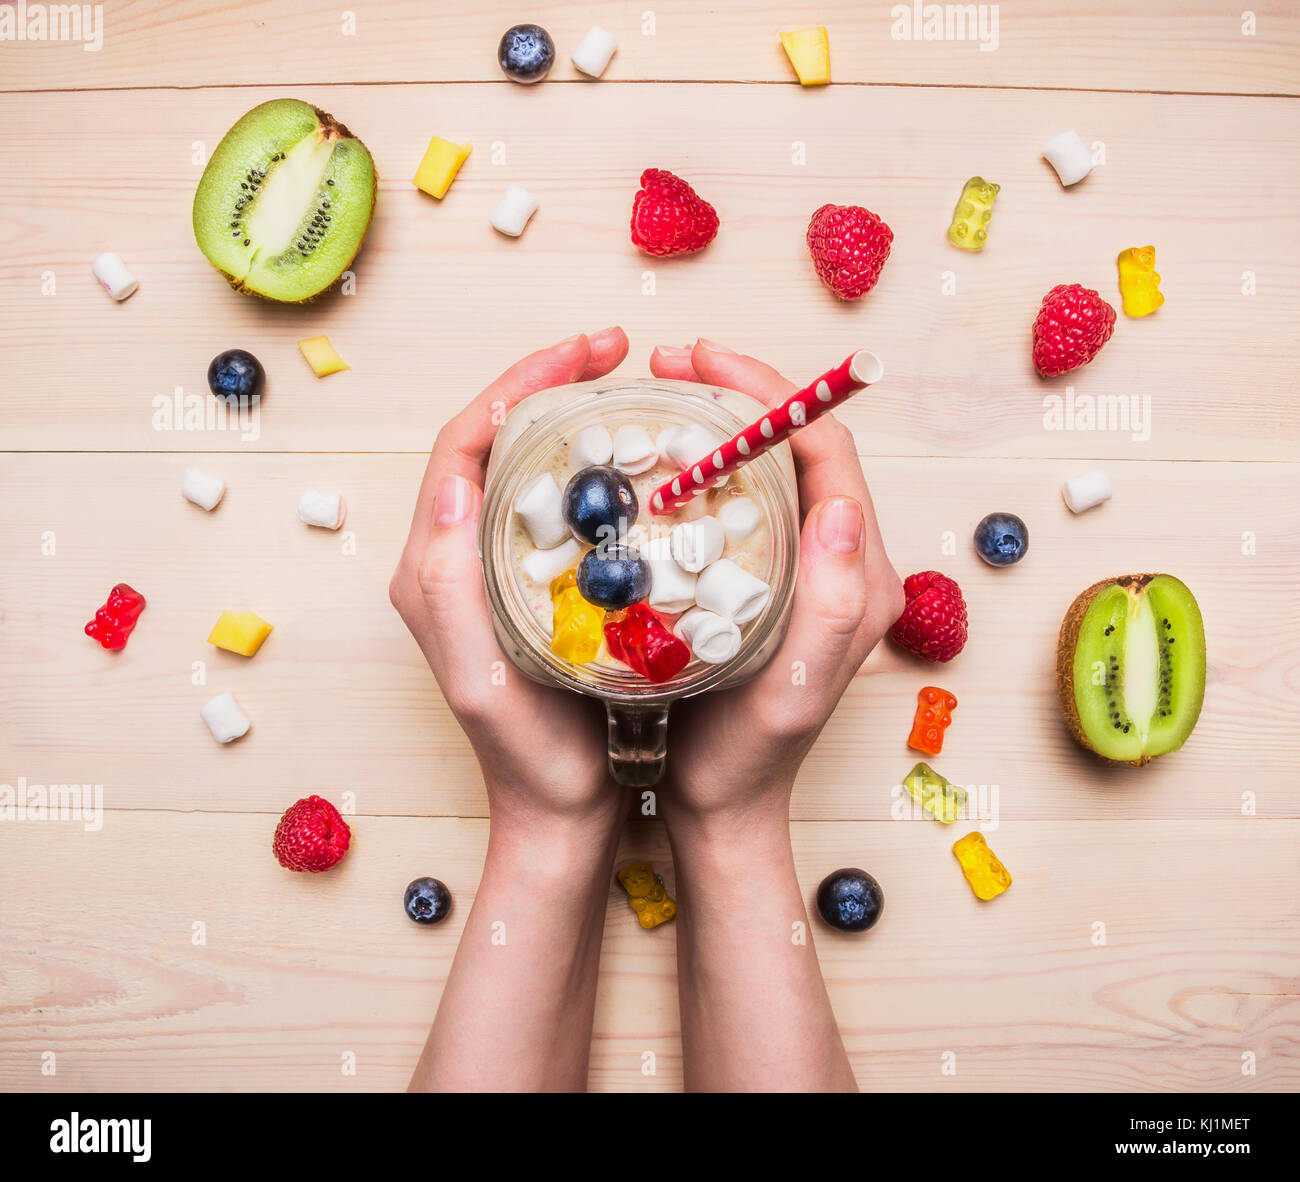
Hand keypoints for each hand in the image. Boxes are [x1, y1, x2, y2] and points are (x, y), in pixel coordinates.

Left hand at [390, 328, 629, 825]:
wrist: (557, 812)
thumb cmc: (526, 757)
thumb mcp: (483, 680)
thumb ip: (451, 589)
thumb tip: (454, 484)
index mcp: (434, 567)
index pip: (464, 444)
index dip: (518, 386)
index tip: (583, 356)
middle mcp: (455, 557)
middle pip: (493, 439)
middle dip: (547, 383)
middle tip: (614, 351)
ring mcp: (495, 569)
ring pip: (524, 463)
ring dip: (568, 413)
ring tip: (627, 385)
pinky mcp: (532, 586)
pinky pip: (555, 501)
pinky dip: (591, 463)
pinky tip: (636, 457)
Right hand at [648, 339, 903, 823]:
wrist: (725, 803)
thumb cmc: (751, 756)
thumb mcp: (791, 691)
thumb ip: (831, 606)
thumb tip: (842, 506)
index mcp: (859, 573)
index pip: (828, 450)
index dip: (770, 393)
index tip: (702, 362)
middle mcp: (841, 560)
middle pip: (802, 445)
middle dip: (741, 390)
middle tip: (670, 364)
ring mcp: (806, 569)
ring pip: (773, 465)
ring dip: (723, 418)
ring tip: (662, 394)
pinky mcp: (772, 581)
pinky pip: (749, 499)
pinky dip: (708, 463)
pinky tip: (660, 458)